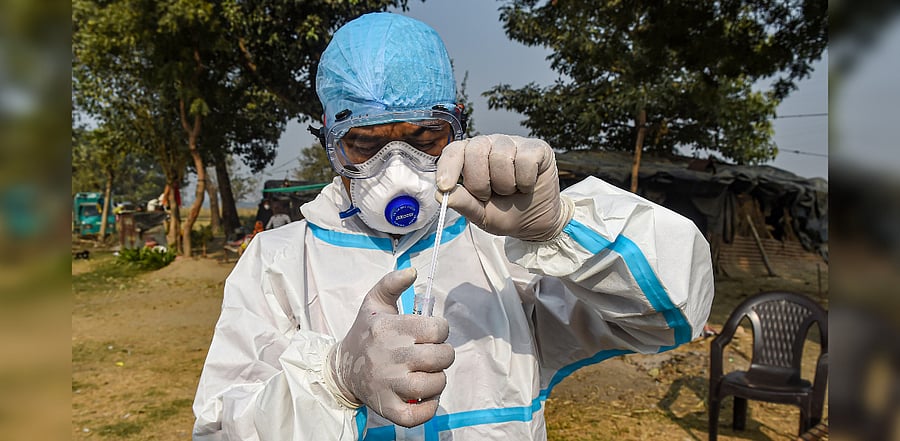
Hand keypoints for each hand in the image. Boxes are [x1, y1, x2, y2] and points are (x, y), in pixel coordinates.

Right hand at [325, 268, 454, 426]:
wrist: (342, 368)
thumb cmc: (365, 333)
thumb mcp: (374, 302)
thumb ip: (393, 282)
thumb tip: (413, 271)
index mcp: (389, 328)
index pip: (437, 329)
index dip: (441, 330)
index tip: (432, 334)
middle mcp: (389, 356)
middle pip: (441, 357)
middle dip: (443, 355)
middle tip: (432, 355)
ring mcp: (387, 384)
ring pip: (434, 384)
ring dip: (438, 380)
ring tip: (429, 374)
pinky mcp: (386, 407)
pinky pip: (418, 414)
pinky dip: (429, 407)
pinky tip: (425, 395)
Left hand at [435, 134, 572, 240]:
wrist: (537, 221)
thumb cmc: (505, 213)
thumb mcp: (480, 214)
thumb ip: (462, 203)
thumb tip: (440, 194)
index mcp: (469, 157)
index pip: (453, 151)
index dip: (448, 167)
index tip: (444, 186)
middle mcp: (489, 144)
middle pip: (475, 152)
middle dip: (480, 183)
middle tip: (490, 196)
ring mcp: (513, 143)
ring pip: (500, 157)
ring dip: (505, 185)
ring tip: (511, 191)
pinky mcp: (536, 148)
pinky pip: (525, 160)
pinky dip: (525, 181)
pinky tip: (527, 185)